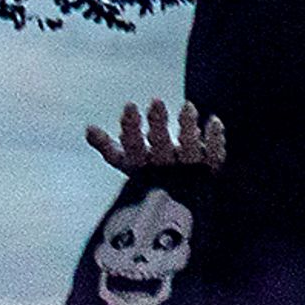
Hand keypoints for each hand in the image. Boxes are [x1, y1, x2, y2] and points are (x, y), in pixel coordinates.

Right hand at [87, 99, 223, 172]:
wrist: (180, 203)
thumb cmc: (148, 175)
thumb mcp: (126, 161)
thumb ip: (107, 146)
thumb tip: (88, 129)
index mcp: (141, 167)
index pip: (133, 148)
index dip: (130, 128)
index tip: (130, 106)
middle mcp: (164, 169)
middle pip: (160, 147)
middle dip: (157, 124)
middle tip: (156, 101)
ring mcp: (189, 169)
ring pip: (190, 149)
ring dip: (188, 126)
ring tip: (187, 106)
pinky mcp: (210, 168)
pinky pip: (216, 154)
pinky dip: (215, 138)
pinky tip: (213, 120)